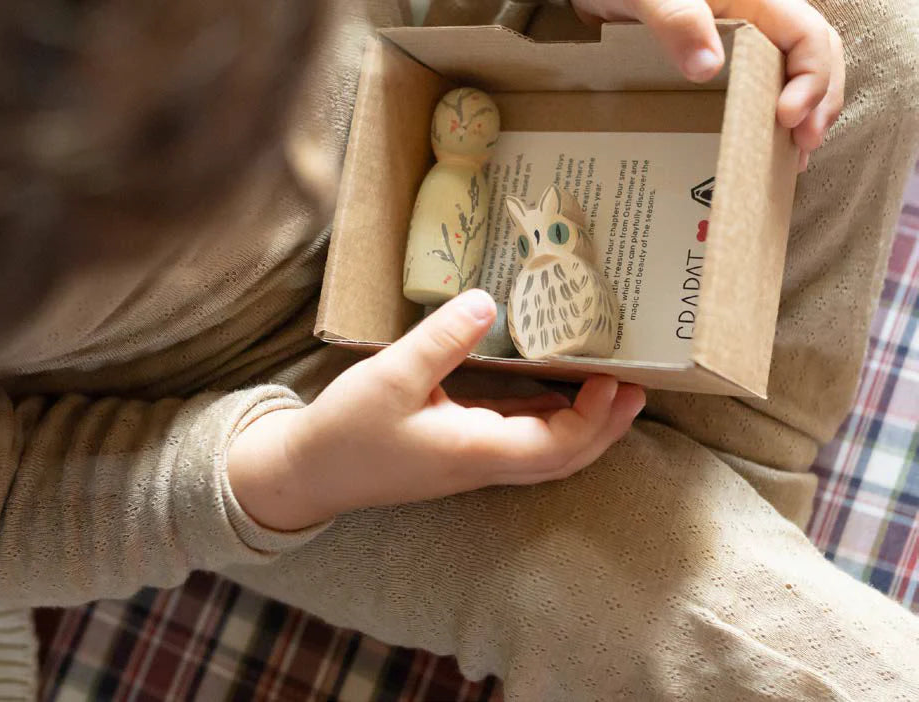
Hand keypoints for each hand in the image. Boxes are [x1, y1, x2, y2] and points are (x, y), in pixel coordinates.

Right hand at [228, 289, 644, 530]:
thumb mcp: (391, 377)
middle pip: (564, 458)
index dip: (594, 419)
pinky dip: (549, 421)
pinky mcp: (460, 452)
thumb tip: (489, 300)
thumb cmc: (347, 432)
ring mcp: (473, 461)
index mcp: (475, 450)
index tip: (614, 379)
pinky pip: (520, 441)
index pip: (557, 446)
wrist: (310, 473)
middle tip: (637, 389)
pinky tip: (555, 394)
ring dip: (584, 427)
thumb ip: (443, 340)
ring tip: (611, 389)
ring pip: (546, 453)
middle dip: (606, 428)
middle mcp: (483, 462)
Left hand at [571, 0, 844, 170]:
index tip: (788, 117)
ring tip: (794, 158)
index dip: (811, 76)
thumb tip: (709, 67)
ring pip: (792, 76)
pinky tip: (764, 149)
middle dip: (819, 103)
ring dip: (802, 116)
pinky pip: (759, 89)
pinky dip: (768, 120)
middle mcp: (758, 19)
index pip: (807, 34)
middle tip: (804, 148)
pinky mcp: (722, 65)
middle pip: (813, 58)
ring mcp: (742, 44)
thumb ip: (676, 20)